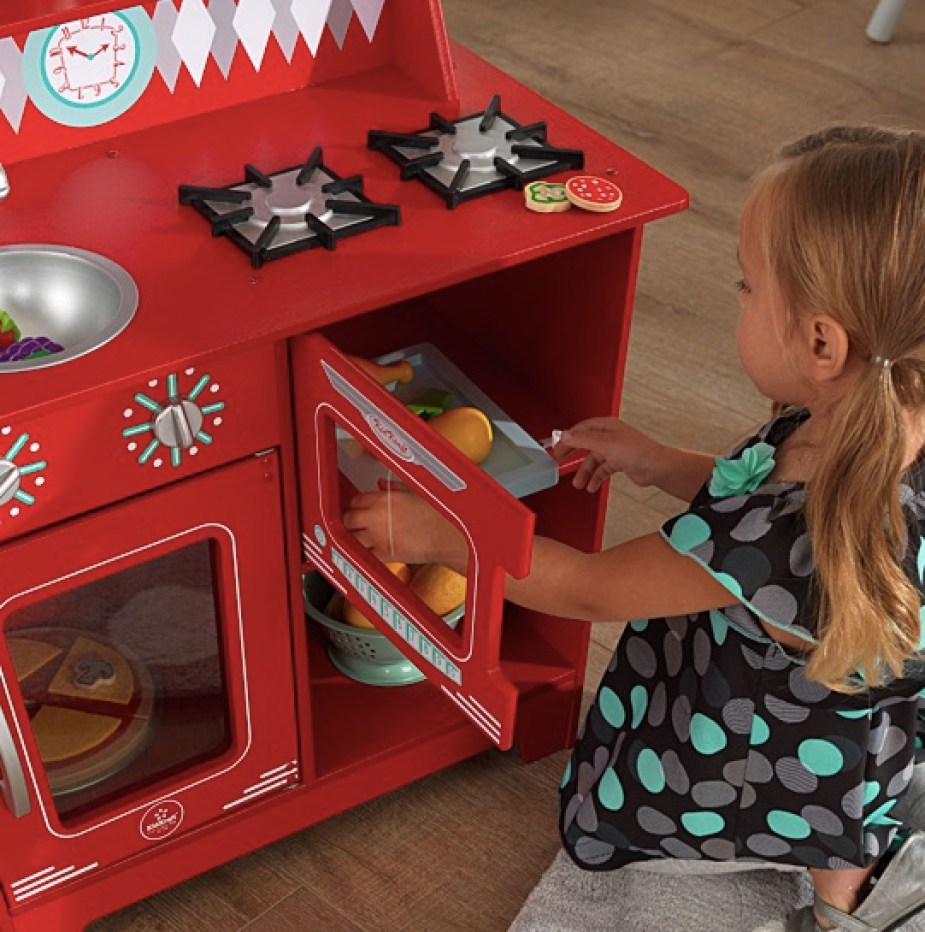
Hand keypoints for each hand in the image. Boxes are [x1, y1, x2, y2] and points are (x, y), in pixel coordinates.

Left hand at [342, 481, 466, 568]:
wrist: (445, 536)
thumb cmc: (436, 514)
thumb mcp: (415, 492)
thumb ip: (395, 487)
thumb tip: (384, 484)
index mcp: (383, 500)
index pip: (356, 500)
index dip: (357, 503)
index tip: (360, 505)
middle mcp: (376, 518)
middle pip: (348, 518)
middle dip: (349, 519)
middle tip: (354, 520)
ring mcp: (377, 538)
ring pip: (352, 538)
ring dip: (354, 536)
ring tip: (359, 535)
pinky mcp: (384, 555)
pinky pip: (366, 555)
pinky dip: (365, 552)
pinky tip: (369, 550)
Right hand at [555, 417, 663, 492]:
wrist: (656, 467)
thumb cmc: (637, 452)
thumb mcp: (605, 444)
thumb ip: (583, 440)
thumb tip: (565, 436)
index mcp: (607, 426)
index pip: (582, 428)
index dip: (568, 437)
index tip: (558, 447)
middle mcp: (610, 436)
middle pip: (586, 444)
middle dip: (573, 453)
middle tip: (560, 460)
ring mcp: (615, 449)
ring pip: (594, 460)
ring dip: (585, 472)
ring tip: (578, 483)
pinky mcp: (620, 462)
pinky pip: (603, 469)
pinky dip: (596, 478)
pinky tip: (592, 486)